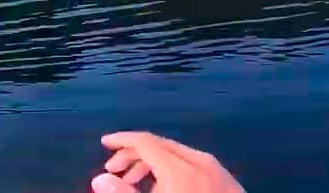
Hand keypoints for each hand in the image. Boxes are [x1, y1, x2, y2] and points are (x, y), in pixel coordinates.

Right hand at [92, 132, 244, 192]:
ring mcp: (218, 170)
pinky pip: (194, 165)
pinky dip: (173, 170)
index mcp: (179, 168)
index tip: (105, 143)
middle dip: (133, 155)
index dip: (121, 139)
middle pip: (160, 145)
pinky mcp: (228, 181)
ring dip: (152, 165)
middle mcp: (200, 162)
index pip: (144, 141)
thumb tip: (100, 179)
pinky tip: (166, 190)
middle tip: (114, 171)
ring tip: (136, 185)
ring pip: (177, 155)